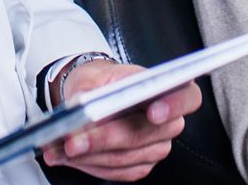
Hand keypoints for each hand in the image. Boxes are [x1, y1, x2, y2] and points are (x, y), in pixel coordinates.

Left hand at [40, 59, 200, 181]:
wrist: (95, 95)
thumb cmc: (100, 82)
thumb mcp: (92, 76)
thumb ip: (89, 91)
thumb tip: (80, 111)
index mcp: (165, 88)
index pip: (187, 97)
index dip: (174, 105)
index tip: (153, 112)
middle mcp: (168, 122)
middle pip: (144, 134)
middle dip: (104, 139)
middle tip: (72, 139)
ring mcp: (156, 147)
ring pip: (126, 157)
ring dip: (90, 155)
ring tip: (60, 148)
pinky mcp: (141, 165)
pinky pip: (118, 172)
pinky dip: (91, 165)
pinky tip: (70, 157)